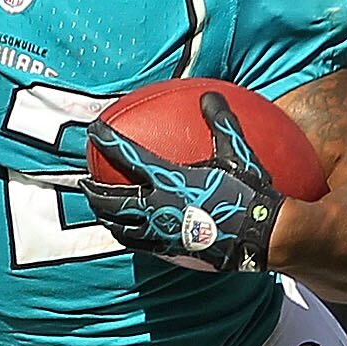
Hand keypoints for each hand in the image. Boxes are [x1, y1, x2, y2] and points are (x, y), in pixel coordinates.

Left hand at [81, 91, 283, 274]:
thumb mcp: (236, 151)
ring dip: (105, 217)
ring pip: (120, 227)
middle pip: (112, 200)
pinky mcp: (171, 250)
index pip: (128, 155)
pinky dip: (127, 237)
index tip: (94, 131)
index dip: (108, 140)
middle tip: (84, 182)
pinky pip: (140, 246)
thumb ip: (221, 122)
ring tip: (99, 211)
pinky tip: (128, 234)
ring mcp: (161, 232)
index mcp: (169, 178)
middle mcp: (158, 206)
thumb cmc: (248, 191)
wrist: (262, 234)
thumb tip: (210, 95)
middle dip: (93, 191)